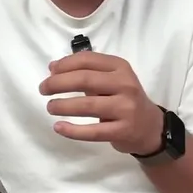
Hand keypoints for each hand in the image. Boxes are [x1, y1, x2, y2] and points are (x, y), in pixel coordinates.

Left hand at [39, 51, 164, 155]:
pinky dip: (72, 130)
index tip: (50, 71)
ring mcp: (126, 108)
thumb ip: (85, 72)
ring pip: (87, 106)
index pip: (87, 60)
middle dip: (58, 83)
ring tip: (50, 107)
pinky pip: (93, 131)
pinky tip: (59, 127)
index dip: (64, 64)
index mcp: (120, 67)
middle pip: (84, 80)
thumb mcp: (111, 79)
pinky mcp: (123, 130)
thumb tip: (53, 67)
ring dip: (63, 106)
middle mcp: (125, 85)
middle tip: (43, 89)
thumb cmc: (124, 99)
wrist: (150, 127)